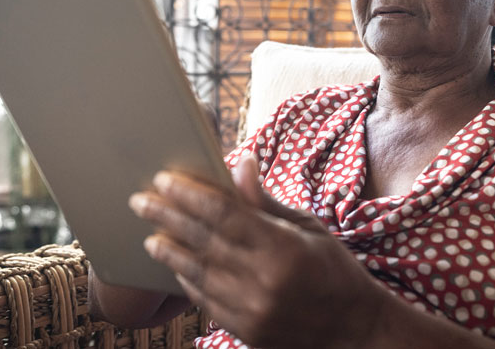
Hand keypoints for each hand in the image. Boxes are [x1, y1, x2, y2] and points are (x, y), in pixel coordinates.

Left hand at [128, 156, 385, 348]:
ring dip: (169, 251)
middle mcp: (264, 281)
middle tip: (140, 201)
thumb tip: (239, 164)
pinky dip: (187, 279)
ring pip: (197, 274)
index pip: (223, 214)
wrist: (354, 331)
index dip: (189, 195)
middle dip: (167, 217)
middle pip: (202, 242)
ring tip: (149, 234)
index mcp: (284, 248)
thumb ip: (266, 201)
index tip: (164, 179)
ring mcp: (252, 310)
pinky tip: (175, 265)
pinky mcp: (246, 331)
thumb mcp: (309, 227)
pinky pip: (205, 301)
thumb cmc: (335, 270)